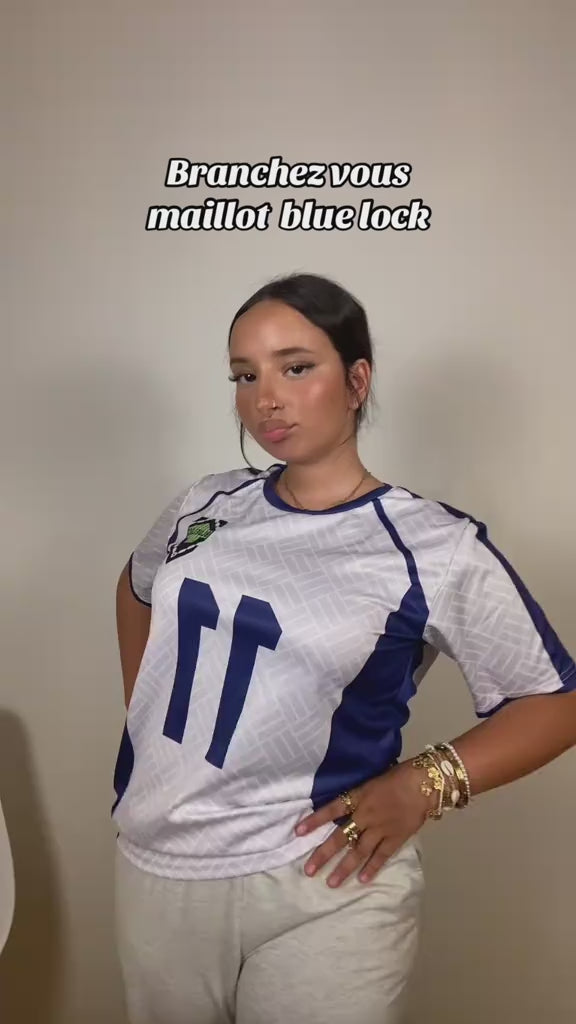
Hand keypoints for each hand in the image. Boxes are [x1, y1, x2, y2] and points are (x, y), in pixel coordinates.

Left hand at [294, 760, 433, 886]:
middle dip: (324, 854)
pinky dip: (372, 868)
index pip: (332, 809)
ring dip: (344, 868)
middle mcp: (366, 814)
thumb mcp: (372, 782)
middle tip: (309, 870)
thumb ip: (358, 797)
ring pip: (358, 851)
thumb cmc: (398, 776)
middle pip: (341, 837)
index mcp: (359, 796)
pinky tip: (362, 880)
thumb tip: (343, 809)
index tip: (298, 832)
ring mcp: (381, 828)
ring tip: (331, 883)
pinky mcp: (396, 838)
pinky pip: (382, 856)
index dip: (315, 820)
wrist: (425, 782)